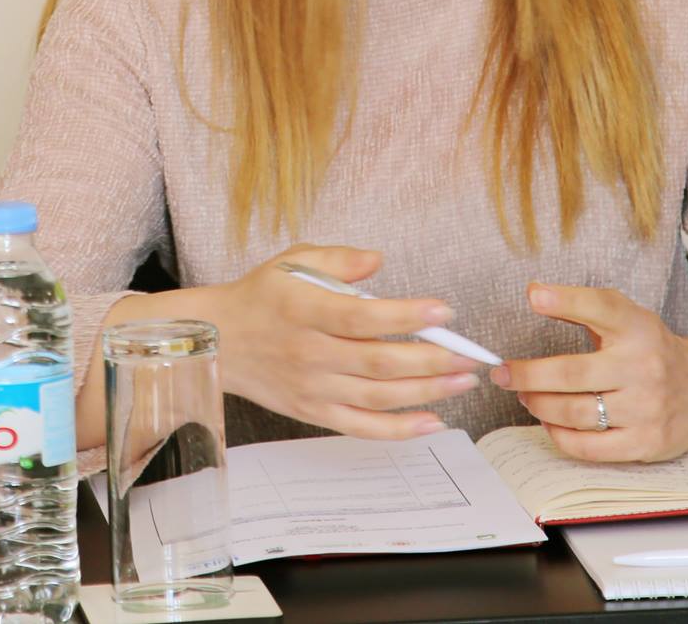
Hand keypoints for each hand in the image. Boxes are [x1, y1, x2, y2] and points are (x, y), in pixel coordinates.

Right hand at [206, 245, 484, 438]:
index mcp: (304, 311)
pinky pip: (361, 428)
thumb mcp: (292, 262)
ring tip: (462, 381)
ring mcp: (312, 387)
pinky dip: (399, 429)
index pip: (363, 317)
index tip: (443, 312)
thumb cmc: (260, 297)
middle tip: (469, 356)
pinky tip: (432, 420)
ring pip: (378, 397)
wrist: (217, 341)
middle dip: (432, 360)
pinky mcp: (313, 412)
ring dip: (426, 392)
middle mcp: (309, 353)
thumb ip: (338, 260)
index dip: (406, 316)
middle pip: (379, 362)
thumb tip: (378, 261)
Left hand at [491, 282, 687, 461]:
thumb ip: (583, 304)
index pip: (601, 308)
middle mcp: (645, 367)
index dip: (565, 301)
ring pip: (574, 413)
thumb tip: (535, 292)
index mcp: (639, 328)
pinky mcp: (646, 443)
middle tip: (502, 373)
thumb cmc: (651, 350)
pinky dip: (559, 435)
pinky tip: (550, 421)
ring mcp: (647, 409)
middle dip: (526, 375)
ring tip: (526, 396)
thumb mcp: (626, 318)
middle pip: (571, 374)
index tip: (535, 297)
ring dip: (539, 405)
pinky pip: (588, 447)